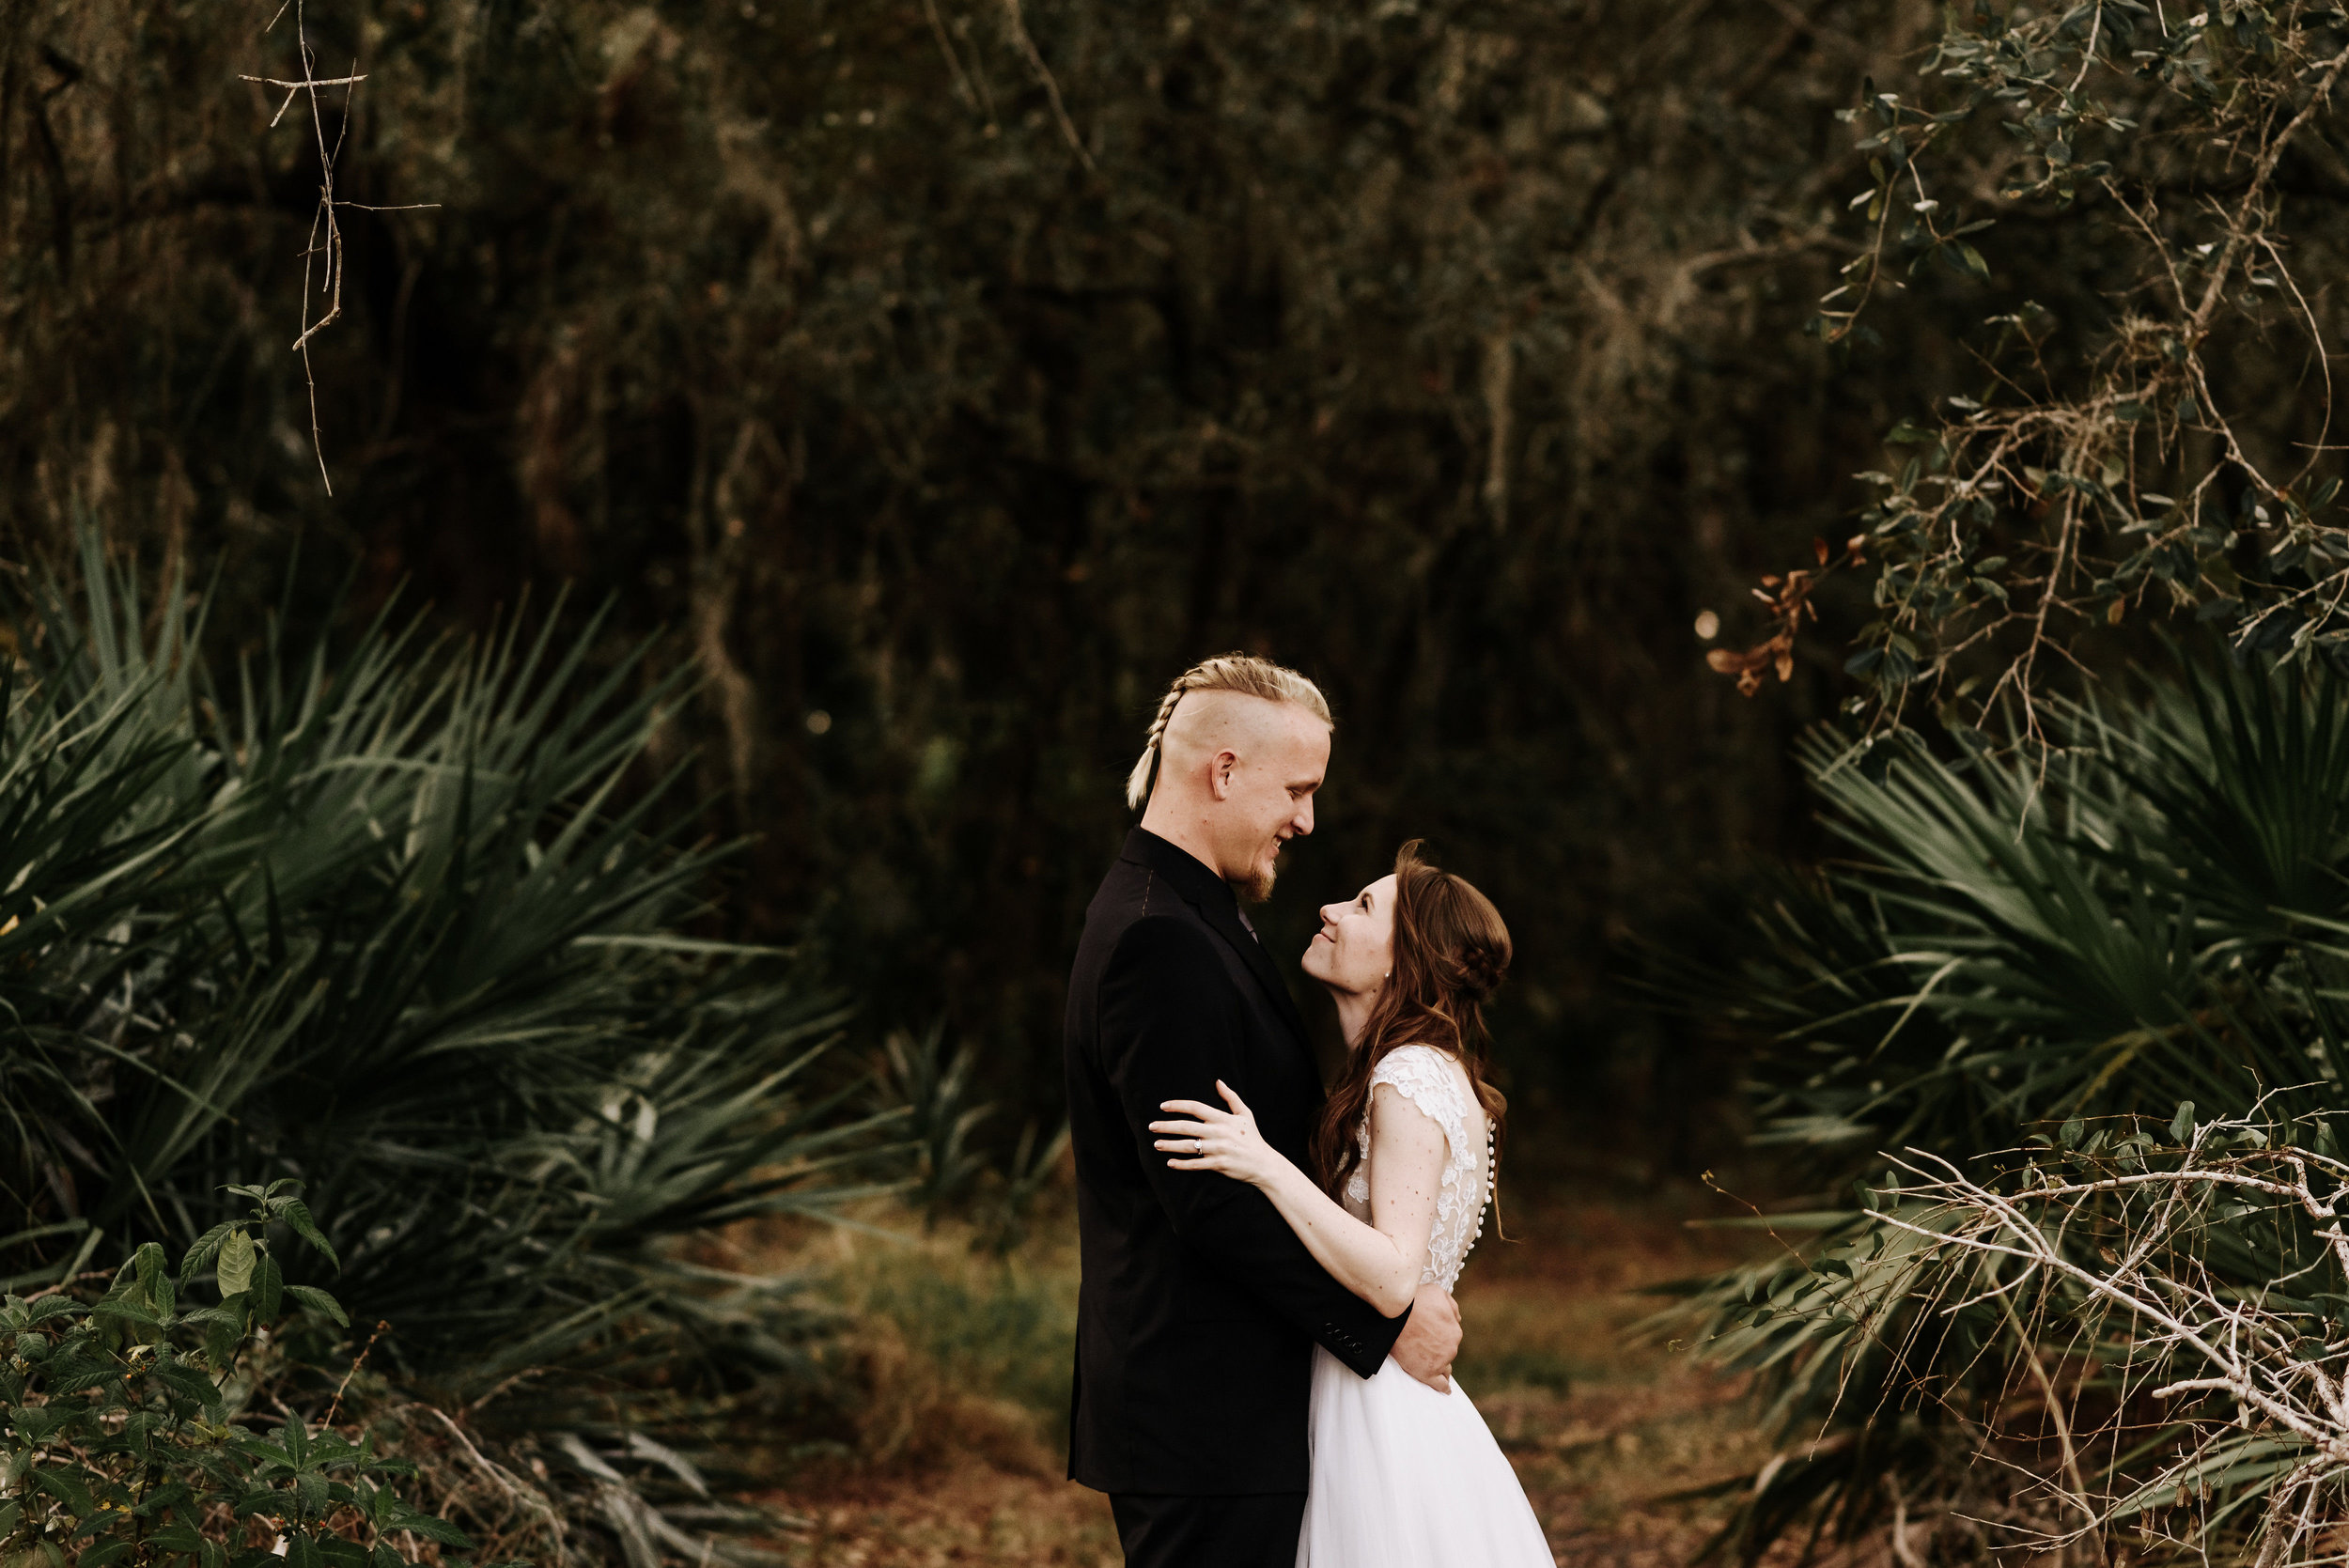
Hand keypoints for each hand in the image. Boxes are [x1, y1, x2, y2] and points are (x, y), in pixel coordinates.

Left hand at [1151, 1080, 1280, 1186]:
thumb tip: (1218, 1081)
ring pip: (1188, 1146)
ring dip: (1169, 1145)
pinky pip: (1196, 1164)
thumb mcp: (1245, 1113)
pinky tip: (1170, 1163)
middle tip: (1151, 1126)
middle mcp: (1219, 1132)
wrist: (1264, 1163)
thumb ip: (1231, 1097)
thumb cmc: (1252, 1137)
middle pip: (1186, 1127)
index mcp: (1223, 1118)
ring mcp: (1218, 1149)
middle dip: (1166, 1126)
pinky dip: (1182, 1164)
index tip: (1163, 1107)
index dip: (1178, 1105)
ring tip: (1156, 1144)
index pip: (1196, 1107)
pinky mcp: (1218, 1165)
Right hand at [1390, 1283, 1460, 1393]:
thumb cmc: (1414, 1301)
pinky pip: (1440, 1385)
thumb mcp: (1438, 1292)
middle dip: (1439, 1349)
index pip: (1452, 1336)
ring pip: (1445, 1368)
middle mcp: (1451, 1348)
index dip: (1441, 1334)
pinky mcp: (1426, 1373)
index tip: (1431, 1332)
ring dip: (1441, 1366)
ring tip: (1431, 1364)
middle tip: (1424, 1344)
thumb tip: (1457, 1318)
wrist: (1394, 1315)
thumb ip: (1452, 1306)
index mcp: (1455, 1331)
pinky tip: (1445, 1389)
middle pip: (1448, 1352)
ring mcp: (1439, 1363)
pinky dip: (1443, 1387)